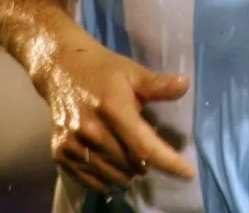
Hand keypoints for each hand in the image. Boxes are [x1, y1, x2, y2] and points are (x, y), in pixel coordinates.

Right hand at [35, 33, 194, 191]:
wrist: (61, 69)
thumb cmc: (104, 70)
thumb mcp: (133, 72)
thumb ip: (157, 85)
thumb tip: (185, 84)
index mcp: (113, 107)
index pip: (144, 146)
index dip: (168, 162)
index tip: (189, 173)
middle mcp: (91, 129)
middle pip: (130, 165)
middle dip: (145, 163)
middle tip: (146, 149)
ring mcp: (72, 143)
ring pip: (111, 176)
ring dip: (127, 173)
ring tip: (131, 158)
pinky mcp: (59, 153)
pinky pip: (90, 181)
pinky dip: (106, 179)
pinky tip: (112, 166)